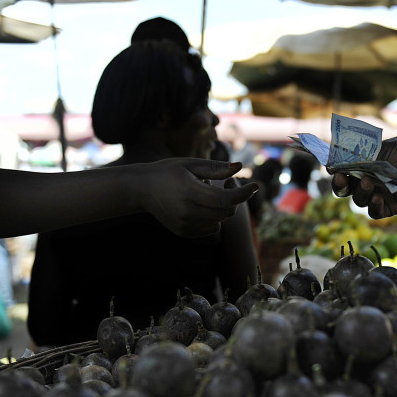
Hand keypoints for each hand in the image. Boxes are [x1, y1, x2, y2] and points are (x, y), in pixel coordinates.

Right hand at [139, 159, 258, 237]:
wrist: (141, 189)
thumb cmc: (167, 171)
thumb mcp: (190, 164)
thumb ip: (215, 168)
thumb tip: (239, 166)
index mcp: (190, 192)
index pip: (226, 200)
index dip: (243, 194)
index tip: (255, 186)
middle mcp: (188, 212)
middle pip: (226, 212)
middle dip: (234, 197)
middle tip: (227, 182)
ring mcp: (185, 225)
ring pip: (220, 221)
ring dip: (223, 208)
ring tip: (209, 192)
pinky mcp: (184, 232)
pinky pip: (210, 228)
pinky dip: (213, 218)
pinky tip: (201, 204)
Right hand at [332, 134, 396, 218]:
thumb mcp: (386, 149)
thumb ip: (364, 157)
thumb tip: (340, 159)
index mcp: (363, 164)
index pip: (341, 168)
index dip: (334, 169)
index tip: (331, 165)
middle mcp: (367, 180)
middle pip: (344, 188)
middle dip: (339, 184)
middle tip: (340, 178)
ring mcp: (378, 194)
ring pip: (358, 200)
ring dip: (360, 193)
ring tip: (368, 183)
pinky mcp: (390, 206)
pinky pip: (374, 212)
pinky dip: (373, 206)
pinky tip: (378, 198)